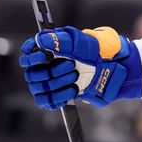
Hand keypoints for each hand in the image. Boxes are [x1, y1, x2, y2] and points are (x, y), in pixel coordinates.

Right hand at [19, 26, 141, 109]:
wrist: (115, 69)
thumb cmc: (100, 51)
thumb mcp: (84, 42)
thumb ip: (61, 40)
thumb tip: (40, 40)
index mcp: (50, 49)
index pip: (27, 54)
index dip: (32, 57)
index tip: (44, 56)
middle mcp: (48, 65)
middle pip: (32, 74)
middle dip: (52, 71)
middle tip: (72, 67)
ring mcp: (52, 81)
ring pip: (39, 88)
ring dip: (57, 84)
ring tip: (75, 78)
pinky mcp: (59, 95)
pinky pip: (46, 101)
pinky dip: (58, 97)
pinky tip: (73, 90)